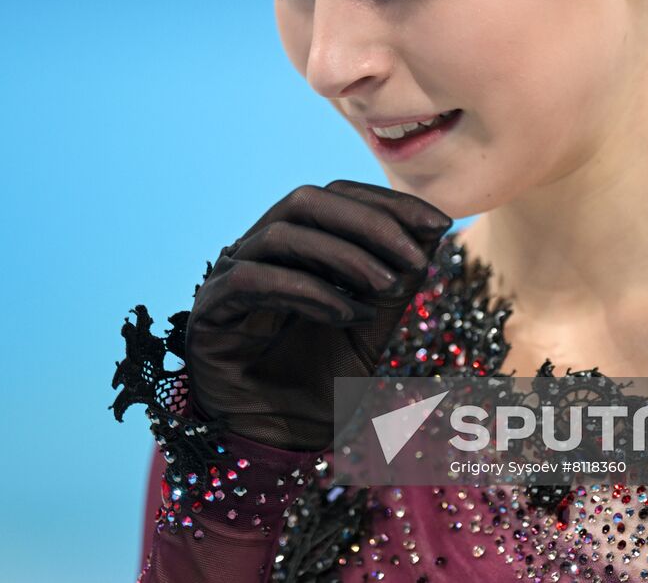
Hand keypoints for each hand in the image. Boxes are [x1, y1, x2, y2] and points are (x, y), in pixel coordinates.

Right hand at [184, 180, 451, 450]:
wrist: (277, 448)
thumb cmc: (319, 388)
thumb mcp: (371, 329)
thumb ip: (395, 281)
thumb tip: (433, 227)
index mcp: (293, 250)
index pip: (336, 199)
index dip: (386, 204)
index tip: (438, 222)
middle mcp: (257, 254)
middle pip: (306, 202)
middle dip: (369, 223)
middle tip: (414, 259)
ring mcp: (227, 278)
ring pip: (281, 234)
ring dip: (344, 256)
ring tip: (387, 289)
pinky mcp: (209, 310)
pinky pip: (252, 279)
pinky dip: (305, 289)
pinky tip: (345, 314)